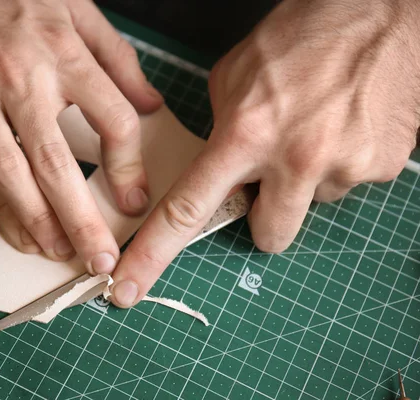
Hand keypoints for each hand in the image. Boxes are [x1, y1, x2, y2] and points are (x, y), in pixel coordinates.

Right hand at [0, 0, 162, 270]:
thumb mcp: (74, 7)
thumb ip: (116, 57)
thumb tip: (151, 103)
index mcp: (64, 51)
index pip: (112, 119)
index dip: (127, 167)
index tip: (134, 201)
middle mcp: (23, 78)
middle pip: (58, 162)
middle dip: (81, 218)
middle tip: (100, 257)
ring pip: (13, 174)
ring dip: (38, 222)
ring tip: (60, 254)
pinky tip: (19, 232)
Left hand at [110, 0, 419, 306]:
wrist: (385, 12)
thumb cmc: (303, 33)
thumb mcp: (235, 76)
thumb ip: (221, 131)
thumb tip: (220, 166)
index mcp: (246, 136)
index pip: (187, 210)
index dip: (153, 255)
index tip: (127, 288)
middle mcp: (297, 161)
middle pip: (268, 236)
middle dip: (265, 214)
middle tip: (271, 174)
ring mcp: (345, 168)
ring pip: (312, 205)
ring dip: (306, 181)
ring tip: (314, 130)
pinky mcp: (383, 167)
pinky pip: (348, 183)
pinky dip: (340, 161)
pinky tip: (342, 124)